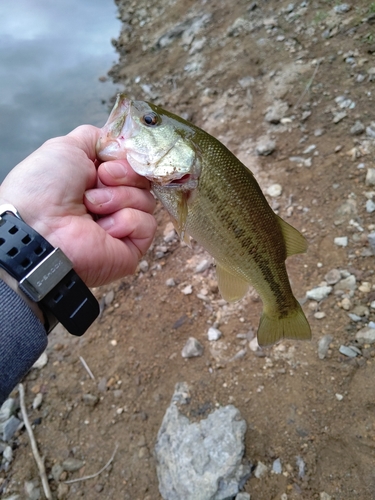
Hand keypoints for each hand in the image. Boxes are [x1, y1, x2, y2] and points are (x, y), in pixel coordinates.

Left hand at [0, 125, 156, 286]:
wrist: (38, 226)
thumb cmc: (44, 187)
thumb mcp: (67, 147)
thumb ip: (98, 139)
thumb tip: (122, 142)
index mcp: (99, 179)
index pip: (134, 163)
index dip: (127, 158)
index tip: (109, 161)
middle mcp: (112, 201)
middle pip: (144, 180)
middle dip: (124, 175)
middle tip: (100, 180)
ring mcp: (122, 225)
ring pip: (147, 200)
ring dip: (120, 198)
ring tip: (93, 207)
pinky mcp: (131, 247)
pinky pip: (148, 225)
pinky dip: (126, 221)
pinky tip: (103, 228)